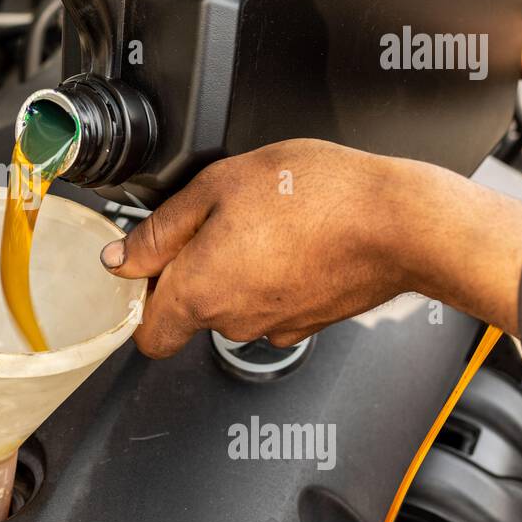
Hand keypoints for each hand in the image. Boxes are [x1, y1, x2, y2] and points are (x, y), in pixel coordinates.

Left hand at [100, 139, 521, 358]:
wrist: (400, 222)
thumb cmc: (316, 196)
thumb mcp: (218, 186)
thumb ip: (160, 229)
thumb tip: (121, 259)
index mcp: (198, 293)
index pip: (147, 334)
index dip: (142, 301)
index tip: (153, 266)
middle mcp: (233, 321)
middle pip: (190, 311)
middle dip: (194, 269)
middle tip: (218, 220)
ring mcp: (275, 326)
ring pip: (234, 304)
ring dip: (237, 268)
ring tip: (264, 221)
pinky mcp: (311, 322)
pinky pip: (274, 301)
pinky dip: (275, 275)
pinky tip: (294, 238)